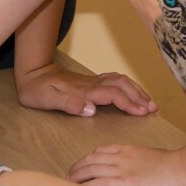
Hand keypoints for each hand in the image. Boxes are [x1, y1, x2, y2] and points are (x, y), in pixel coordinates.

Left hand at [16, 63, 156, 117]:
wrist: (32, 73)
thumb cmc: (37, 90)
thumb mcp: (46, 99)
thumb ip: (68, 103)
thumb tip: (92, 110)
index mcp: (84, 90)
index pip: (112, 95)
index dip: (128, 103)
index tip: (142, 112)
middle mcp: (91, 84)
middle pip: (121, 86)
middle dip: (139, 96)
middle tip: (153, 109)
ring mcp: (92, 81)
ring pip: (121, 81)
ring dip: (136, 90)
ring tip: (149, 103)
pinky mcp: (92, 81)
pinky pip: (115, 80)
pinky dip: (129, 86)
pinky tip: (134, 93)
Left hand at [67, 143, 185, 185]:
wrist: (183, 167)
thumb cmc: (174, 164)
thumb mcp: (152, 157)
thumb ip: (139, 160)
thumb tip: (135, 170)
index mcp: (128, 149)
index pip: (101, 150)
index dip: (88, 158)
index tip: (81, 166)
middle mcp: (121, 157)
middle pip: (91, 159)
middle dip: (77, 167)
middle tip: (69, 176)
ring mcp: (122, 170)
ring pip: (91, 170)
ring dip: (77, 177)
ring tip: (69, 184)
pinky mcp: (125, 184)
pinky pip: (100, 184)